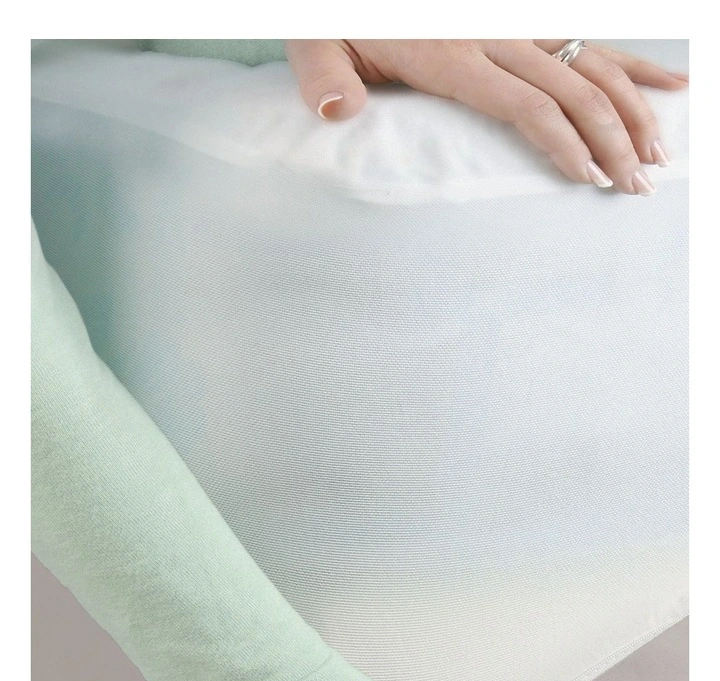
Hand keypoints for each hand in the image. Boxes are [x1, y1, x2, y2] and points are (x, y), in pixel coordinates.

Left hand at [285, 39, 687, 194]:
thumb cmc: (337, 18)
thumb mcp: (317, 46)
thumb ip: (324, 80)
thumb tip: (336, 112)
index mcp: (451, 52)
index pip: (527, 103)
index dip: (566, 141)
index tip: (592, 179)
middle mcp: (494, 33)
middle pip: (574, 87)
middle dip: (615, 137)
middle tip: (639, 185)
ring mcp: (514, 22)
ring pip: (594, 61)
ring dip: (635, 107)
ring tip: (660, 154)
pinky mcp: (524, 18)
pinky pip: (589, 36)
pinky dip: (633, 62)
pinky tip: (672, 84)